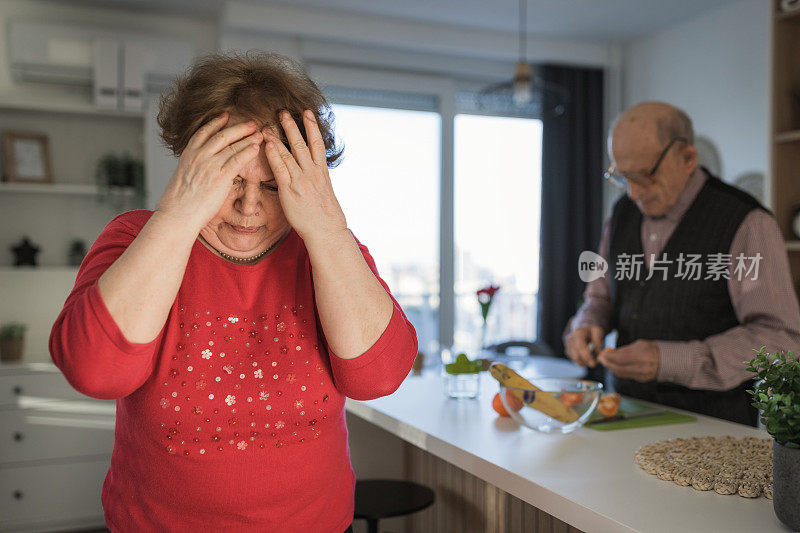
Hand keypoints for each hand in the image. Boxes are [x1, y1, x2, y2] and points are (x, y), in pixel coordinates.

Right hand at [155, 112, 262, 229]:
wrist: (176, 215)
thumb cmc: (178, 204)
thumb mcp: (181, 178)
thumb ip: (191, 169)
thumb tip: (196, 169)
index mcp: (187, 155)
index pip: (203, 132)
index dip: (216, 122)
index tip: (225, 116)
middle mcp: (198, 156)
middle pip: (222, 135)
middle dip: (238, 128)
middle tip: (251, 123)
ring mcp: (209, 165)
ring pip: (232, 146)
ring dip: (248, 138)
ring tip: (259, 134)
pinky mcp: (220, 177)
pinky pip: (237, 160)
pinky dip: (248, 152)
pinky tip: (256, 148)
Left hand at [263, 110, 347, 243]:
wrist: (325, 230)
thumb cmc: (325, 215)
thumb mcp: (326, 191)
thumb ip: (317, 178)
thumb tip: (312, 172)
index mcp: (322, 171)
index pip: (317, 143)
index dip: (312, 126)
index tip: (307, 112)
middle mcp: (312, 172)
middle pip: (302, 143)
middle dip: (292, 126)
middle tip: (283, 112)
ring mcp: (301, 180)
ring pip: (289, 153)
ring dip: (278, 137)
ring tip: (269, 124)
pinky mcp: (289, 190)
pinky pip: (280, 169)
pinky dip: (273, 155)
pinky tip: (268, 144)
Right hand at [565, 326, 603, 366]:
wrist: (582, 325)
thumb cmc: (591, 329)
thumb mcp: (598, 331)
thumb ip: (598, 343)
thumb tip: (599, 355)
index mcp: (578, 332)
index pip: (580, 347)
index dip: (587, 356)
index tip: (594, 363)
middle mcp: (569, 339)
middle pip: (576, 356)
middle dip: (586, 362)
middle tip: (596, 363)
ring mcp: (567, 345)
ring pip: (575, 359)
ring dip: (585, 362)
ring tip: (593, 357)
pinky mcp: (567, 351)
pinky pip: (574, 360)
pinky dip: (582, 360)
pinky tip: (587, 355)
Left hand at [597, 340, 659, 381]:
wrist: (667, 360)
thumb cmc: (652, 349)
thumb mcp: (639, 344)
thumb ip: (624, 350)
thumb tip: (610, 353)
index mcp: (642, 356)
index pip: (620, 359)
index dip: (608, 357)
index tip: (602, 353)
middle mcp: (642, 368)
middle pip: (618, 368)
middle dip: (607, 363)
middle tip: (600, 358)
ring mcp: (642, 376)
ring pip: (620, 373)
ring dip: (610, 368)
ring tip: (605, 361)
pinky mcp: (641, 380)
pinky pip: (625, 376)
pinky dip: (617, 371)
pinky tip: (613, 365)